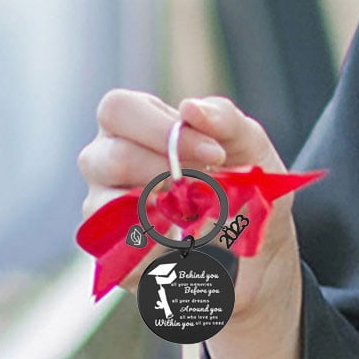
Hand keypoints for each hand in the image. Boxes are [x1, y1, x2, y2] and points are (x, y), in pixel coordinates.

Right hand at [78, 89, 301, 324]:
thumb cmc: (241, 178)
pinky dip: (158, 246)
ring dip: (161, 210)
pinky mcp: (111, 251)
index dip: (161, 130)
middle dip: (165, 171)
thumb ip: (223, 117)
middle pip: (108, 159)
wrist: (255, 242)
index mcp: (133, 123)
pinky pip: (117, 250)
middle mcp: (106, 160)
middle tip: (206, 184)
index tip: (213, 154)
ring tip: (195, 211)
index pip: (117, 109)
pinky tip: (184, 241)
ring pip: (104, 206)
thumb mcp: (246, 140)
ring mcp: (103, 207)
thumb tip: (189, 107)